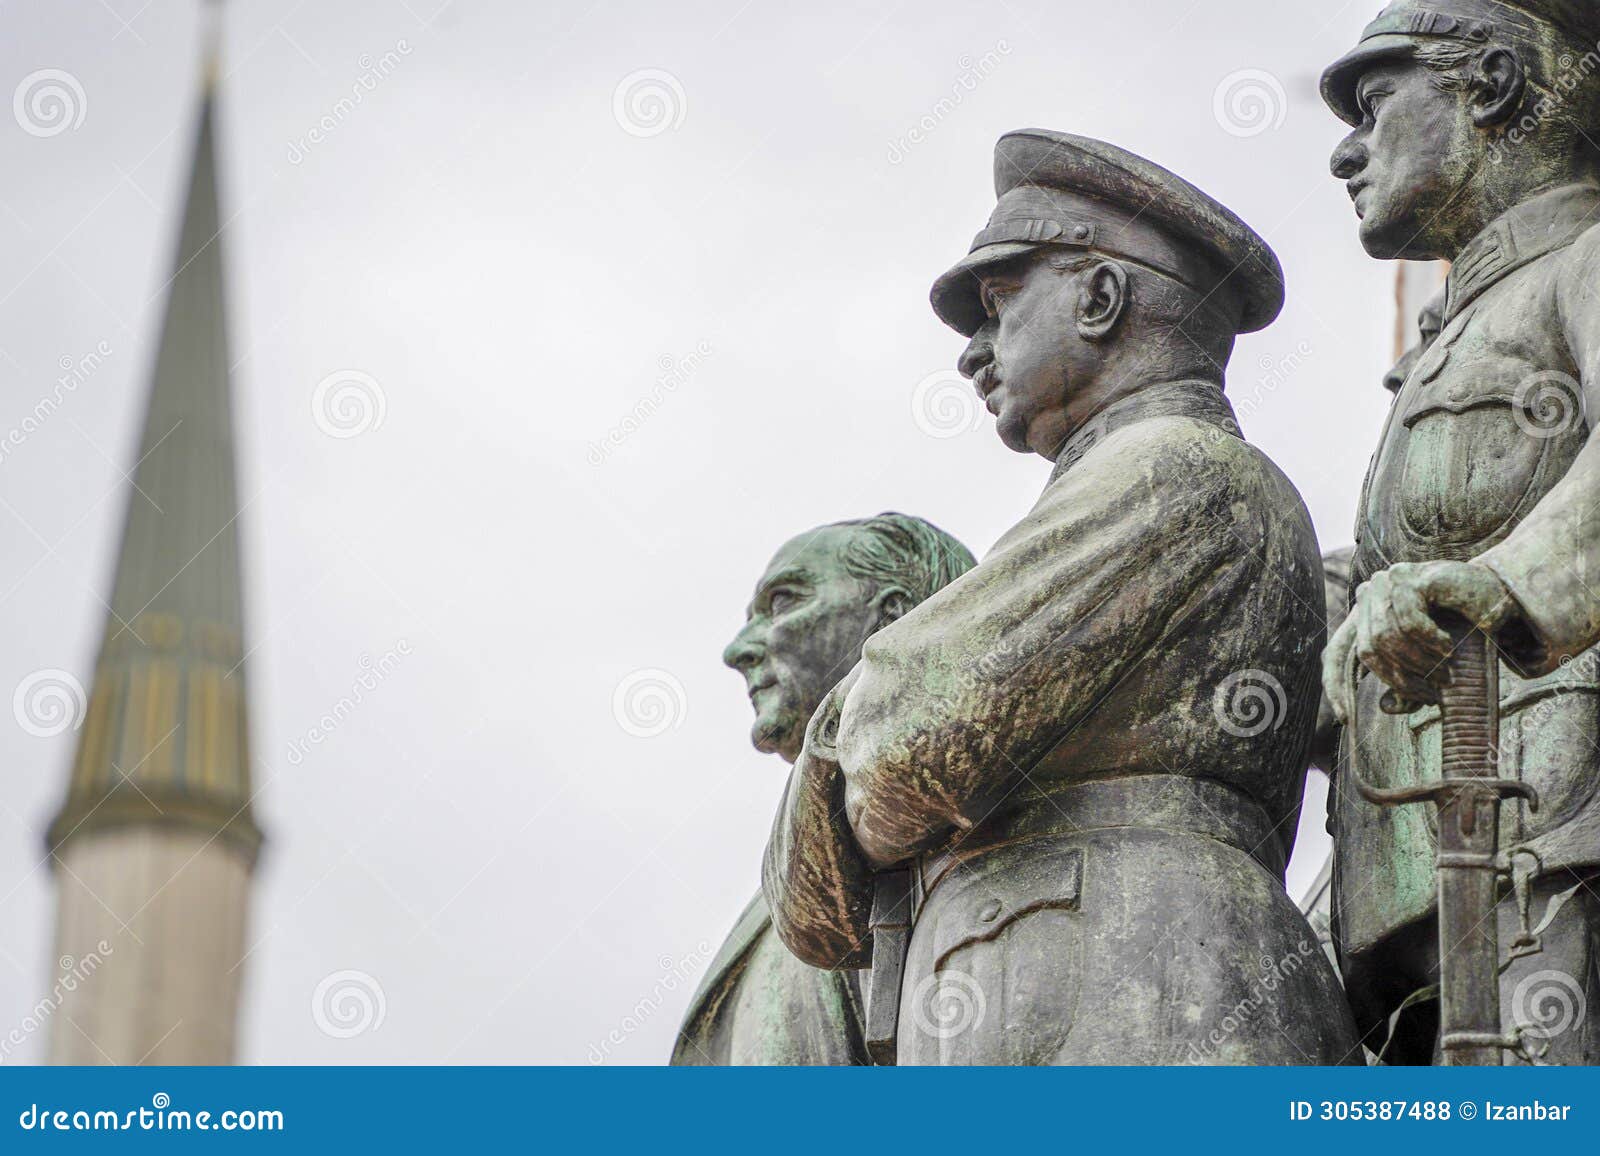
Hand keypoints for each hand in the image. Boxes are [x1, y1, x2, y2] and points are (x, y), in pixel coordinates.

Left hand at [1322, 560, 1516, 722]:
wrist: (1497, 596)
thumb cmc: (1460, 630)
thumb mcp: (1427, 663)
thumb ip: (1406, 685)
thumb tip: (1385, 707)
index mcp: (1363, 617)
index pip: (1335, 652)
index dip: (1334, 685)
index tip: (1343, 718)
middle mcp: (1367, 597)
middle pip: (1366, 650)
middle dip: (1400, 679)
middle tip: (1430, 696)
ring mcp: (1384, 583)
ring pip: (1386, 637)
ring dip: (1419, 663)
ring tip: (1445, 672)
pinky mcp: (1407, 576)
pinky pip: (1409, 621)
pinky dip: (1430, 641)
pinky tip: (1447, 647)